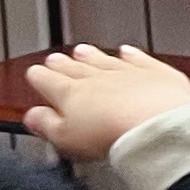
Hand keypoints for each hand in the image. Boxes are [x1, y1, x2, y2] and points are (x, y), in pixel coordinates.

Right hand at [20, 43, 189, 159]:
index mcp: (72, 94)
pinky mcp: (156, 74)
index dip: (39, 77)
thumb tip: (33, 118)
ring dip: (92, 55)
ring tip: (83, 50)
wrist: (154, 125)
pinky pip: (140, 59)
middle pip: (75, 68)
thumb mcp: (66, 139)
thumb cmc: (112, 136)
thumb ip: (47, 125)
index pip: (49, 81)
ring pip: (105, 60)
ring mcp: (128, 73)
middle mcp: (99, 78)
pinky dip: (132, 54)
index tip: (35, 73)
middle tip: (54, 58)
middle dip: (62, 63)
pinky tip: (128, 51)